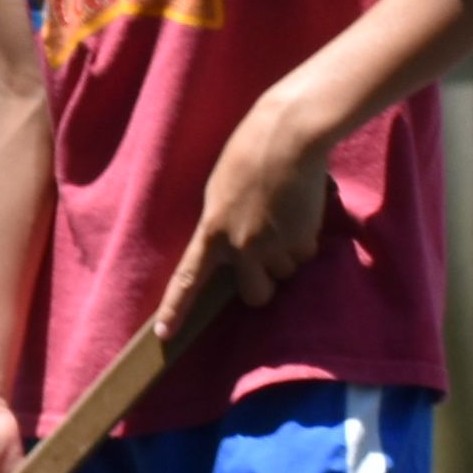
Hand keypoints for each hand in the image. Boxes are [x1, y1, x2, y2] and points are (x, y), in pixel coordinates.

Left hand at [159, 90, 334, 331]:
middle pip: (256, 295)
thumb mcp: (220, 193)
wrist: (289, 137)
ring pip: (285, 271)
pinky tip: (300, 210)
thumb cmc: (248, 155)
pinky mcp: (304, 239)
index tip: (166, 335)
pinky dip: (305, 239)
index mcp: (212, 232)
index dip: (176, 308)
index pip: (188, 279)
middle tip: (267, 254)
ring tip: (283, 215)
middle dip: (264, 282)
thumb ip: (222, 226)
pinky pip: (306, 253)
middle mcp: (242, 247)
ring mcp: (275, 246)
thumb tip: (232, 252)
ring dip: (287, 254)